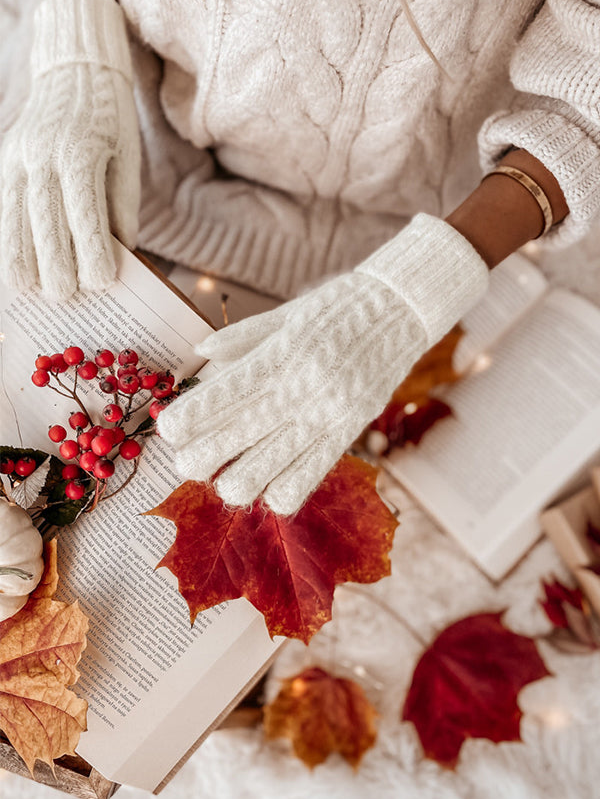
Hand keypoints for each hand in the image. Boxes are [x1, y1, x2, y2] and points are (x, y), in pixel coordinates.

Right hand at [0, 0, 139, 300]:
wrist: (73, 70)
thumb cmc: (110, 121)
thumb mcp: (127, 158)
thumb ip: (122, 207)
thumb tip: (123, 254)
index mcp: (80, 153)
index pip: (84, 214)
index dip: (92, 253)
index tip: (101, 282)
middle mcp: (41, 156)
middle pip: (44, 224)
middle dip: (55, 266)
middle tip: (66, 296)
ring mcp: (15, 159)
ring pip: (11, 220)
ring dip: (22, 260)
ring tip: (33, 289)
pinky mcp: (3, 163)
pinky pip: (0, 209)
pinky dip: (6, 239)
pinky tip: (15, 265)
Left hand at [158, 214, 489, 515]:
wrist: (405, 307)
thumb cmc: (340, 306)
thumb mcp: (288, 312)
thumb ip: (244, 337)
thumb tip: (201, 352)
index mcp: (283, 353)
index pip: (225, 394)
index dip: (192, 418)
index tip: (167, 431)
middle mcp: (303, 387)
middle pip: (238, 438)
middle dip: (200, 459)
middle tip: (186, 462)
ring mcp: (328, 413)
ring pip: (269, 469)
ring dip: (236, 484)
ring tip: (225, 481)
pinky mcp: (350, 431)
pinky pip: (310, 476)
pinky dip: (282, 493)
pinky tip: (269, 489)